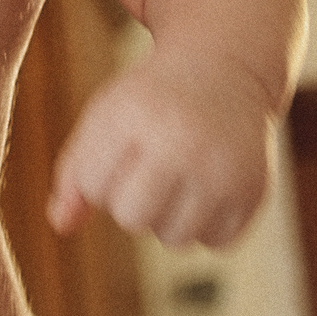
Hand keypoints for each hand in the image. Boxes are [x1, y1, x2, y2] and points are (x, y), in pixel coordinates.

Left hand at [47, 50, 275, 248]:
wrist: (225, 72)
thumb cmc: (151, 103)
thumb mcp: (105, 120)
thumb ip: (74, 173)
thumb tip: (61, 226)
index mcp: (136, 114)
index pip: (94, 186)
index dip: (99, 177)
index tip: (118, 152)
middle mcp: (183, 141)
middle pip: (132, 218)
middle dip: (131, 202)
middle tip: (148, 170)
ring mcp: (223, 168)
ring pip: (175, 239)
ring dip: (169, 218)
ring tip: (178, 177)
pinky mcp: (255, 190)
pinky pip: (215, 243)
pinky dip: (208, 224)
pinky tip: (208, 186)